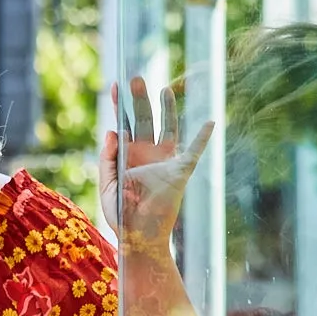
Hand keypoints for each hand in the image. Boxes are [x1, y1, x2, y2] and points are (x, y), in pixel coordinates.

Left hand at [100, 76, 212, 250]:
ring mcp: (164, 161)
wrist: (138, 237)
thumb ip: (107, 159)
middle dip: (140, 100)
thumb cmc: (121, 215)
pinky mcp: (179, 171)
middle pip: (144, 120)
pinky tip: (210, 121)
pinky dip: (202, 138)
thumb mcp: (106, 186)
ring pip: (168, 128)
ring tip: (164, 89)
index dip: (120, 106)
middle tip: (136, 78)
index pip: (123, 124)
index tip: (116, 85)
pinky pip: (193, 151)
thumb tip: (114, 131)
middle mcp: (146, 154)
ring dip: (167, 109)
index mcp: (127, 156)